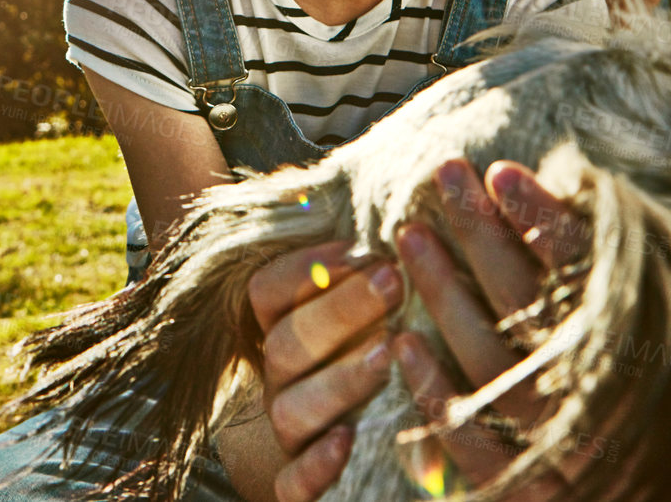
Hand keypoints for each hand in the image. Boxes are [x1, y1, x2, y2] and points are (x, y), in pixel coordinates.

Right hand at [245, 240, 403, 501]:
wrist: (366, 448)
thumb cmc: (377, 352)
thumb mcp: (371, 304)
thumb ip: (371, 263)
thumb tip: (402, 197)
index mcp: (284, 326)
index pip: (268, 289)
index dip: (308, 266)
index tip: (361, 246)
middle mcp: (281, 377)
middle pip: (286, 341)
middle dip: (339, 308)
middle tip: (393, 279)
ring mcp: (290, 432)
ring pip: (291, 407)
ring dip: (338, 378)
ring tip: (387, 351)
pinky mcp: (299, 487)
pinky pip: (292, 483)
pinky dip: (315, 464)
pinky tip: (347, 440)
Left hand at [390, 158, 590, 500]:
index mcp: (664, 341)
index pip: (594, 270)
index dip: (544, 218)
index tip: (499, 171)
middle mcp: (619, 398)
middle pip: (532, 309)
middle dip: (481, 236)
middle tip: (445, 176)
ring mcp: (578, 452)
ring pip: (495, 371)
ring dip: (445, 298)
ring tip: (410, 235)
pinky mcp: (544, 492)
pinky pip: (478, 449)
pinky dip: (437, 394)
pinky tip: (401, 342)